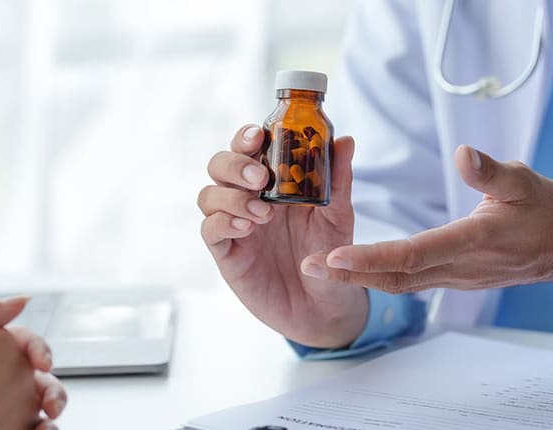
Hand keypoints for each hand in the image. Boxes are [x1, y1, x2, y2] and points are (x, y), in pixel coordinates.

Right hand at [199, 124, 366, 348]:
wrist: (323, 306)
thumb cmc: (329, 254)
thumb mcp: (338, 215)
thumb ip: (337, 179)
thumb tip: (344, 140)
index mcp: (272, 181)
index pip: (248, 147)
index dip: (246, 136)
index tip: (260, 136)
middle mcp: (248, 197)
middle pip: (219, 165)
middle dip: (234, 165)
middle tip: (260, 178)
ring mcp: (235, 225)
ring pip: (209, 195)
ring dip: (231, 197)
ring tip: (262, 213)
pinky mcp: (227, 253)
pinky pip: (210, 230)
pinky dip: (224, 223)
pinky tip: (247, 228)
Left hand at [302, 145, 552, 298]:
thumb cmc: (551, 212)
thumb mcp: (527, 181)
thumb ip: (492, 171)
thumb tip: (462, 153)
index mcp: (474, 242)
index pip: (413, 255)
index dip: (372, 258)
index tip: (334, 256)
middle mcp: (461, 267)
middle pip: (396, 277)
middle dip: (350, 274)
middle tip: (307, 267)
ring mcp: (457, 278)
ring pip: (400, 283)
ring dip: (359, 278)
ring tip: (320, 268)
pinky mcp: (456, 278)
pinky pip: (411, 281)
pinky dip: (380, 275)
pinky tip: (355, 267)